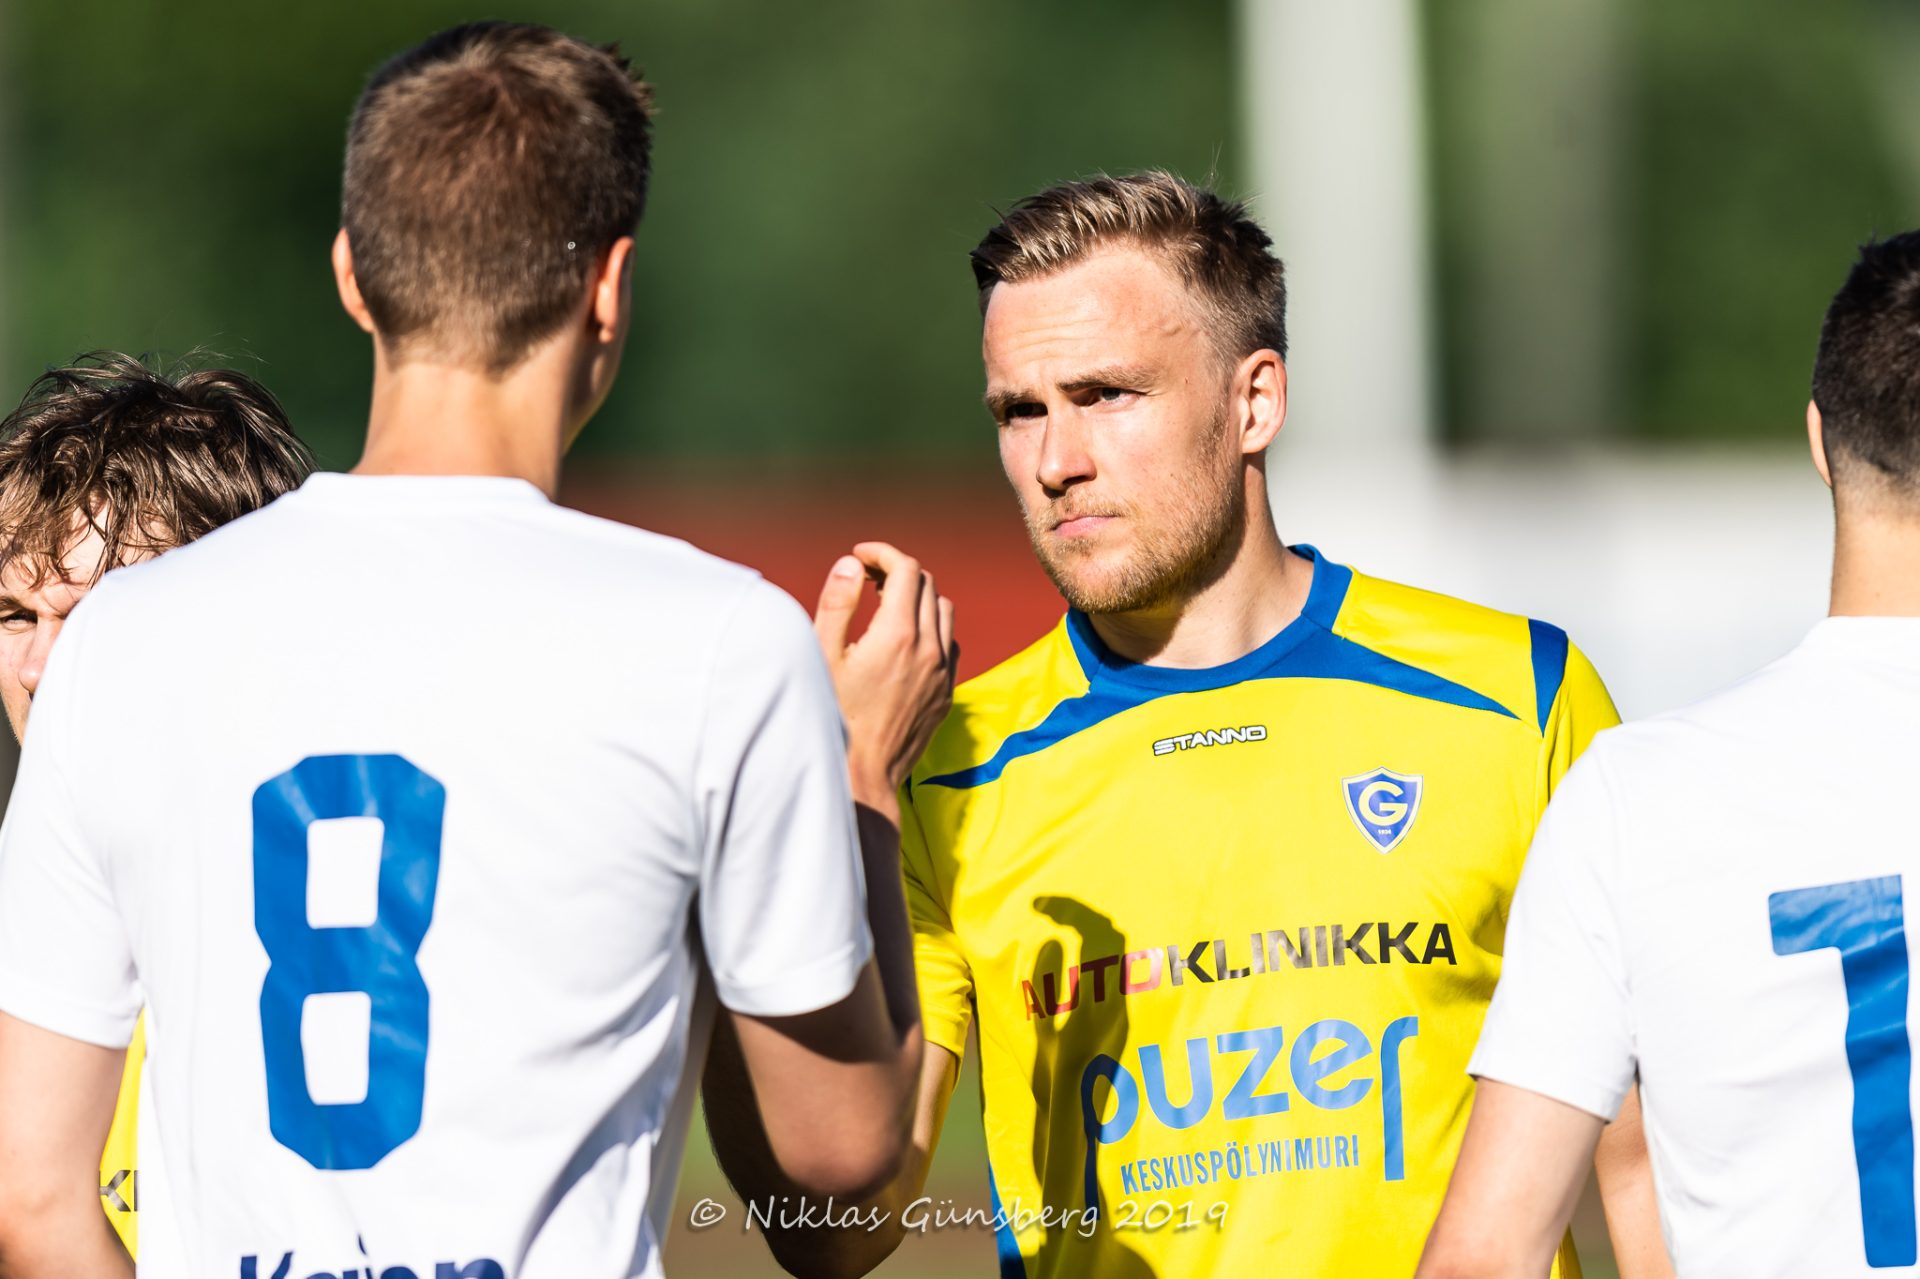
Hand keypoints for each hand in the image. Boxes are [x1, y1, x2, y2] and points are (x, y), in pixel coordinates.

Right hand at [813, 542, 956, 816]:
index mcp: (897, 635)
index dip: (882, 553)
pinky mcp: (946, 694)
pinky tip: (905, 641)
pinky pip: (951, 644)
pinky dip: (932, 629)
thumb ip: (838, 603)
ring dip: (919, 598)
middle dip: (897, 571)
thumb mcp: (822, 656)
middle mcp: (929, 650)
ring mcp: (943, 673)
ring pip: (945, 611)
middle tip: (866, 578)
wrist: (862, 777)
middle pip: (927, 584)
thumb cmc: (832, 718)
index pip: (906, 569)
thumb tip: (851, 566)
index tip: (860, 556)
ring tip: (886, 606)